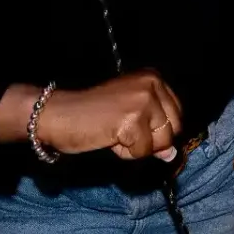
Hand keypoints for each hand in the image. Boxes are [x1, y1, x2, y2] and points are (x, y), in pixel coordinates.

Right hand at [34, 71, 183, 160]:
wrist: (57, 115)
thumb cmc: (91, 115)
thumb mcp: (130, 115)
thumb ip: (154, 130)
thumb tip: (172, 155)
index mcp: (153, 78)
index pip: (177, 115)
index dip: (158, 131)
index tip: (134, 127)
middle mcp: (152, 85)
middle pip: (172, 129)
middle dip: (150, 141)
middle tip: (122, 132)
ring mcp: (143, 101)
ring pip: (160, 143)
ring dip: (136, 147)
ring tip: (114, 134)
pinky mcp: (132, 121)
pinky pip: (141, 152)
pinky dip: (125, 153)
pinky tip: (108, 138)